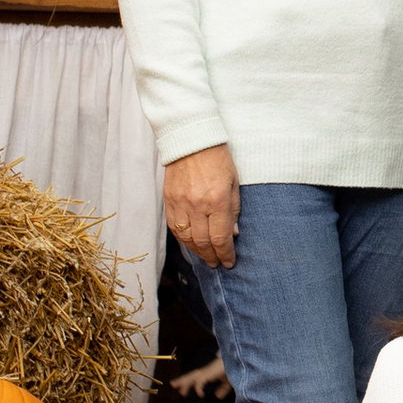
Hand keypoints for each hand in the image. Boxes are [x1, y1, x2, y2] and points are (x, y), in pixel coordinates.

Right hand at [165, 142, 241, 268]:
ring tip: (206, 257)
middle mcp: (197, 205)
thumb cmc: (218, 158)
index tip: (230, 262)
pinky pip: (174, 228)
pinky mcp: (169, 200)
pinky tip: (191, 243)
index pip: (221, 238)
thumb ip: (233, 210)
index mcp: (217, 200)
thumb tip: (233, 234)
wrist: (191, 139)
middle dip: (212, 257)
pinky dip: (183, 239)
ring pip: (187, 238)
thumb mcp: (234, 183)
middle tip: (218, 263)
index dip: (226, 254)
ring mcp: (180, 203)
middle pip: (203, 242)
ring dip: (197, 252)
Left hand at [172, 352, 230, 399]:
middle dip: (182, 380)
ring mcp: (207, 372)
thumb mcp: (228, 382)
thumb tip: (217, 396)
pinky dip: (198, 388)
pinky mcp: (210, 373)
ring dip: (184, 382)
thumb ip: (223, 389)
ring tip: (175, 386)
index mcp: (209, 373)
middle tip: (172, 384)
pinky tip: (199, 394)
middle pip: (191, 375)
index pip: (196, 376)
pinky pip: (200, 381)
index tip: (181, 387)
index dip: (188, 381)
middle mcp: (206, 371)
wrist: (238, 361)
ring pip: (193, 377)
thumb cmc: (234, 369)